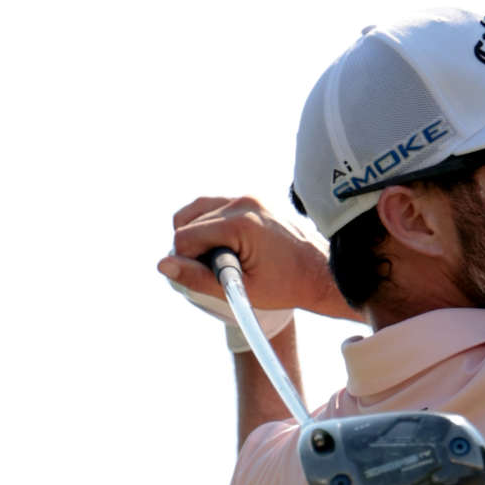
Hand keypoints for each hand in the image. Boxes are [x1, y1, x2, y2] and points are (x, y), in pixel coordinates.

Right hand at [156, 195, 353, 324]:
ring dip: (199, 234)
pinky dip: (213, 226)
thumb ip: (199, 278)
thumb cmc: (286, 286)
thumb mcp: (240, 290)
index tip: (208, 278)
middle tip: (217, 271)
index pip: (186, 236)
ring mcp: (248, 194)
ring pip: (198, 209)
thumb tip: (163, 265)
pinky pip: (216, 206)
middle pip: (187, 219)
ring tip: (222, 259)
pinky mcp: (252, 196)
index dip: (188, 262)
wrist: (321, 273)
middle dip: (193, 248)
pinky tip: (229, 247)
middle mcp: (243, 200)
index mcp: (241, 222)